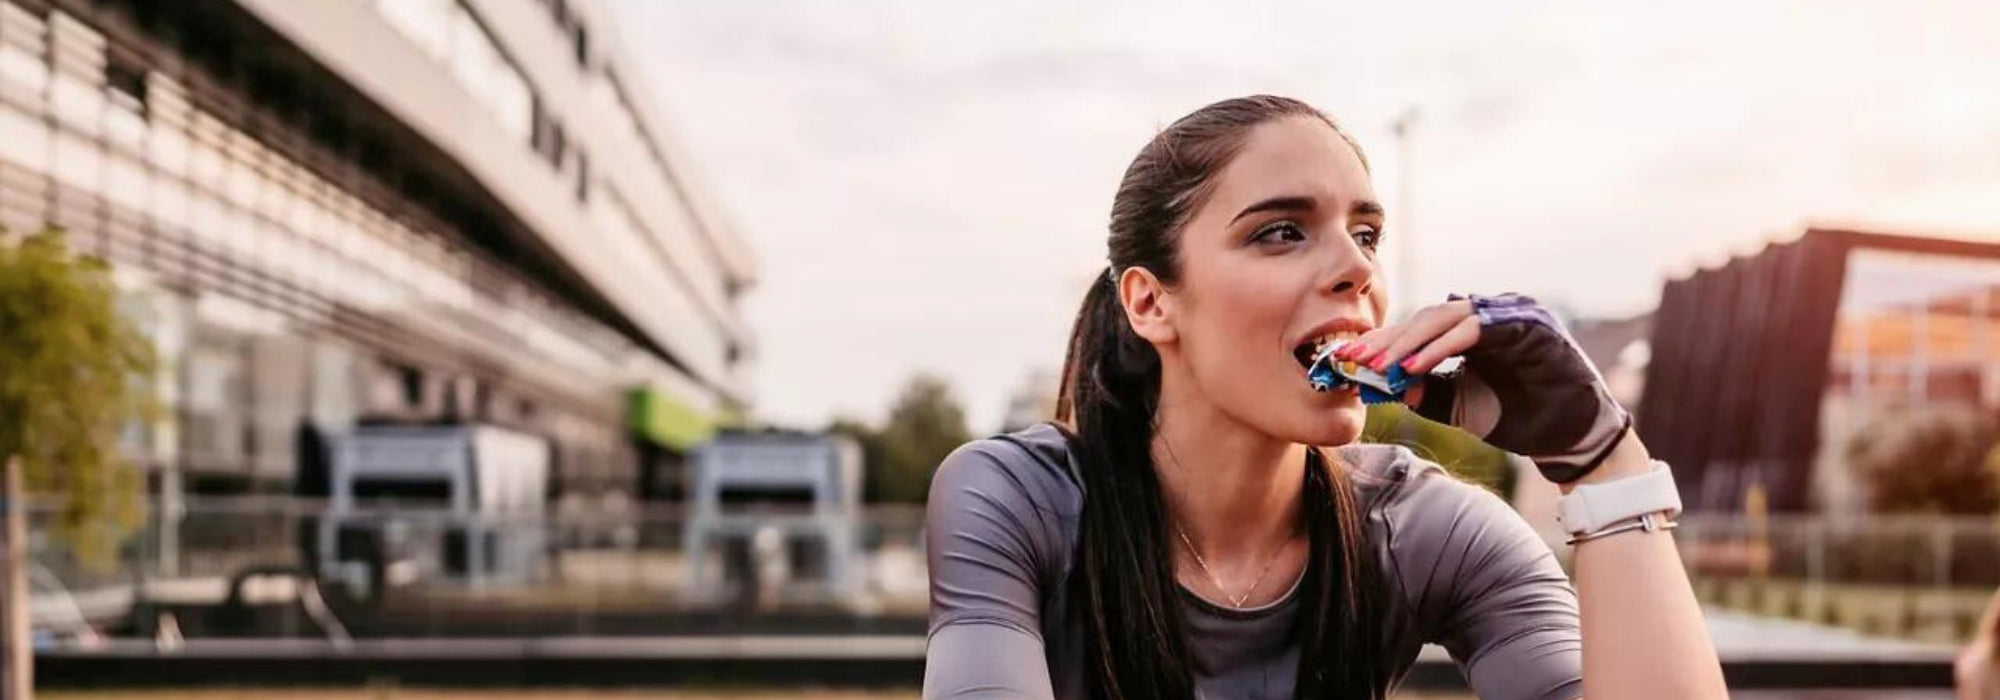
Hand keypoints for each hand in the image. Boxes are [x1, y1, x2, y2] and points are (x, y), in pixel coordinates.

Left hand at [1334, 293, 1630, 483]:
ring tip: (1378, 366)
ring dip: (1408, 342)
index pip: (1421, 328)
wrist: (1572, 440)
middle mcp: (1493, 313)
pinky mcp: (1528, 325)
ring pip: (1447, 317)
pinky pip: (1475, 330)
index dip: (1384, 342)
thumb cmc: (1519, 417)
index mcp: (1476, 327)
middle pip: (1427, 317)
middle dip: (1388, 340)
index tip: (1348, 359)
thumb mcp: (1458, 405)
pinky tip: (1412, 368)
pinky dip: (1440, 347)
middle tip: (1354, 359)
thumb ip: (1423, 391)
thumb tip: (1381, 384)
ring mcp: (1513, 314)